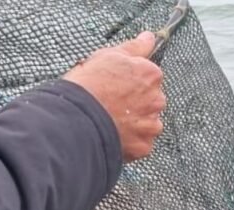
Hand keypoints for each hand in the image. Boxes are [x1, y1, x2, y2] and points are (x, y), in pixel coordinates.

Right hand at [63, 32, 165, 162]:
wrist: (77, 120)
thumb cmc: (89, 86)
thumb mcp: (108, 56)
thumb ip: (134, 48)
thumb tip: (148, 38)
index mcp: (151, 75)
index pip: (148, 77)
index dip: (130, 82)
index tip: (116, 86)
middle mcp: (157, 99)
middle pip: (150, 101)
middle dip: (135, 104)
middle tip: (111, 106)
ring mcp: (151, 125)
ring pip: (147, 123)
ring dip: (134, 124)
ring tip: (110, 123)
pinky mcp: (143, 147)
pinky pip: (140, 144)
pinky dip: (129, 142)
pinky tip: (113, 136)